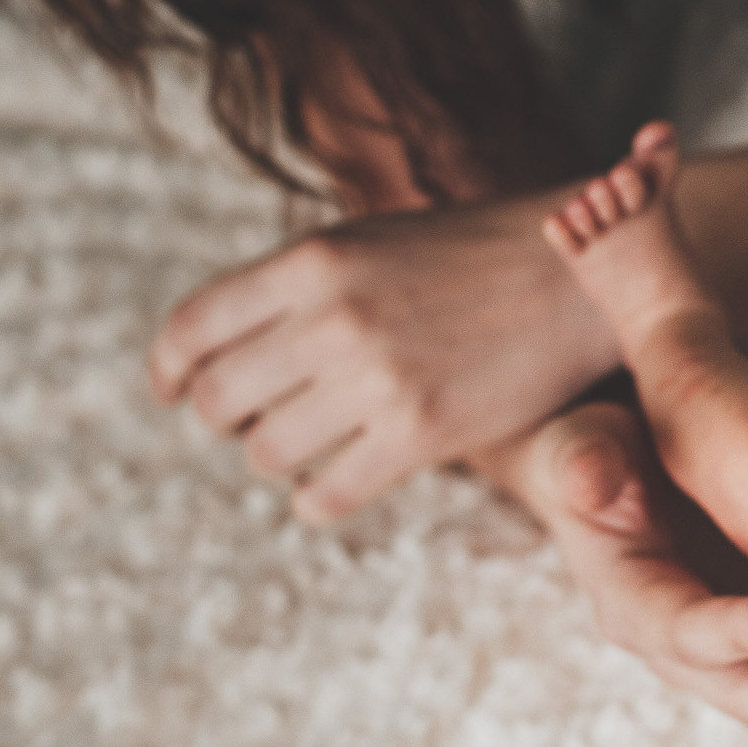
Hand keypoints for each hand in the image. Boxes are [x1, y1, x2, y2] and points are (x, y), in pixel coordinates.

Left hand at [150, 191, 624, 522]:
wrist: (581, 278)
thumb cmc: (476, 258)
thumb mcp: (373, 244)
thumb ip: (302, 288)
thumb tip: (225, 353)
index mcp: (314, 261)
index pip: (190, 328)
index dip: (167, 370)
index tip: (172, 391)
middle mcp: (335, 318)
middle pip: (216, 399)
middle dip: (223, 420)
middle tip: (251, 422)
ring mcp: (379, 379)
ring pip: (266, 452)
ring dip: (272, 460)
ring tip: (302, 450)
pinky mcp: (424, 434)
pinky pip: (327, 495)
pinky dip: (313, 502)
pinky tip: (328, 489)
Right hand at [484, 398, 747, 746]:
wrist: (636, 476)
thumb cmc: (612, 451)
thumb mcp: (586, 444)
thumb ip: (584, 459)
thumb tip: (586, 478)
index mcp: (633, 599)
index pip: (683, 626)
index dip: (738, 630)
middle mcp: (681, 650)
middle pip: (745, 689)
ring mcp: (731, 665)